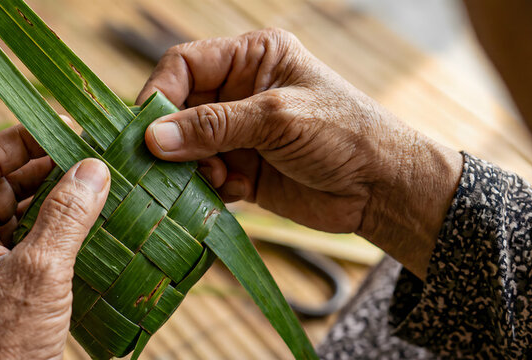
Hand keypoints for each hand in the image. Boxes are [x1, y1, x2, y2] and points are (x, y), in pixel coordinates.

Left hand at [0, 126, 110, 358]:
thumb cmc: (6, 347)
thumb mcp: (42, 273)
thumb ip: (66, 215)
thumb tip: (93, 167)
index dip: (19, 141)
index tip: (64, 132)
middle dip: (44, 170)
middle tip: (91, 159)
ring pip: (13, 215)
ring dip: (52, 201)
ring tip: (96, 188)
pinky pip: (21, 244)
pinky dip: (51, 231)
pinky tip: (86, 225)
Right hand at [138, 28, 462, 277]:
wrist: (384, 189)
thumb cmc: (344, 134)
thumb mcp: (278, 118)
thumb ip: (213, 126)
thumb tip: (152, 138)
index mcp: (251, 58)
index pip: (184, 64)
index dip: (160, 92)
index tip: (147, 129)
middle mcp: (239, 92)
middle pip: (179, 108)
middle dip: (172, 137)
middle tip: (170, 163)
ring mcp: (238, 133)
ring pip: (185, 147)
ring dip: (189, 166)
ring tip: (214, 179)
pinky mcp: (241, 169)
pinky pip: (203, 177)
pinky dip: (206, 188)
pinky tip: (230, 191)